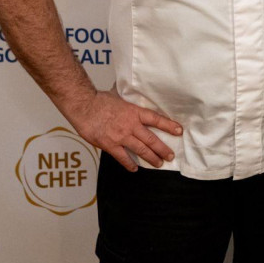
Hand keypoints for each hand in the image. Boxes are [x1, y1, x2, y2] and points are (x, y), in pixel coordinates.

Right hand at [66, 89, 182, 171]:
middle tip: (170, 156)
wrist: (84, 106)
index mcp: (134, 112)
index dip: (169, 126)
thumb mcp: (119, 96)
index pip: (156, 119)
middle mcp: (131, 125)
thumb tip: (133, 93)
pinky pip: (122, 157)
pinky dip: (129, 164)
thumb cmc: (99, 100)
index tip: (179, 131)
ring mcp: (121, 136)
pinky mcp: (110, 145)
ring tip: (159, 164)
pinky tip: (134, 169)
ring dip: (151, 158)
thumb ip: (129, 101)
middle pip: (152, 139)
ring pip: (141, 150)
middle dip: (163, 149)